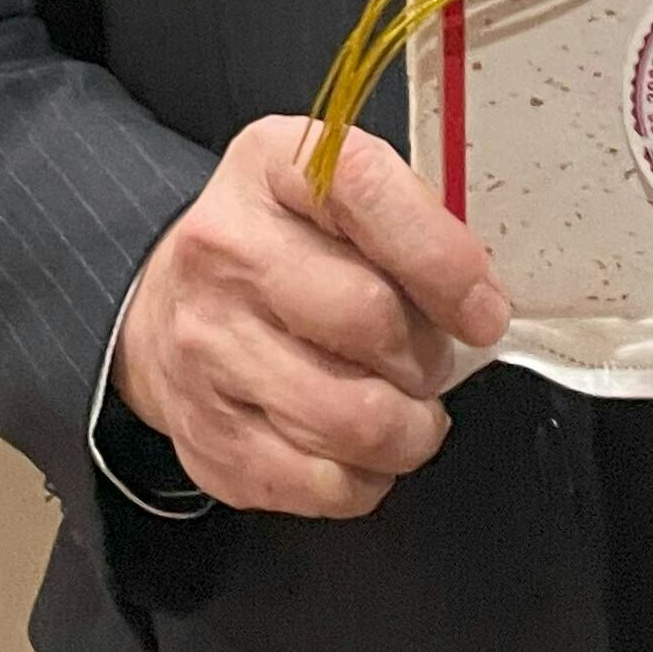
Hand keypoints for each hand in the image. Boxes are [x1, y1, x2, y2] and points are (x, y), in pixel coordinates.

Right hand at [114, 119, 510, 520]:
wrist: (171, 304)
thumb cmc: (278, 245)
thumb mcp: (334, 189)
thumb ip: (408, 218)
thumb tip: (479, 300)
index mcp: (269, 166)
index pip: (367, 191)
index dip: (444, 259)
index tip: (481, 309)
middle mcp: (225, 251)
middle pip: (370, 318)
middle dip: (428, 355)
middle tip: (428, 358)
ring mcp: (208, 349)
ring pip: (357, 418)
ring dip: (410, 427)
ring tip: (404, 407)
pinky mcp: (210, 436)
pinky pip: (327, 485)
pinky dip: (367, 477)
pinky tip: (356, 445)